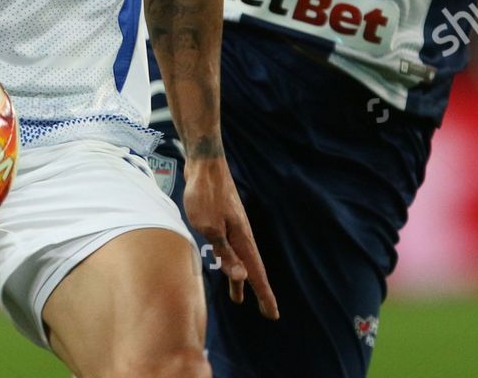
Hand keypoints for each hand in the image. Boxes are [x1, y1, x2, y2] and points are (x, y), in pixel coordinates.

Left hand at [182, 157, 277, 320]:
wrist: (204, 164)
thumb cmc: (205, 195)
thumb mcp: (210, 227)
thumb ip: (225, 252)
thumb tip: (242, 277)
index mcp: (242, 238)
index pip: (256, 273)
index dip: (264, 294)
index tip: (273, 314)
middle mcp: (241, 234)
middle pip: (251, 268)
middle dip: (257, 290)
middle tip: (265, 312)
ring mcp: (232, 226)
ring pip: (239, 258)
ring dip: (239, 278)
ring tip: (238, 298)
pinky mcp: (222, 220)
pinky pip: (229, 248)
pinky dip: (230, 262)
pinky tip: (223, 263)